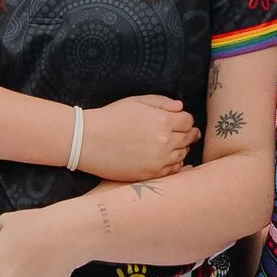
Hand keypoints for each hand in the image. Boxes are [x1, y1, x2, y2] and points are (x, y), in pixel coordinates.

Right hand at [78, 95, 198, 181]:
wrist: (88, 141)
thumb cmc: (111, 117)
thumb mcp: (136, 101)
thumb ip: (161, 102)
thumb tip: (180, 107)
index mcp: (162, 121)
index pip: (188, 121)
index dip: (185, 119)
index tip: (181, 120)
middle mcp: (164, 142)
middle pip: (188, 138)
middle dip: (188, 133)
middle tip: (187, 133)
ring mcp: (158, 160)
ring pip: (183, 154)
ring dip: (182, 148)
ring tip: (175, 145)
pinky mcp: (150, 174)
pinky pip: (173, 170)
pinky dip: (175, 164)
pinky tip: (169, 158)